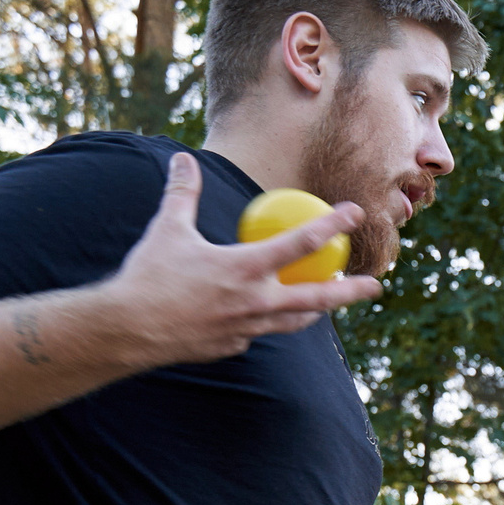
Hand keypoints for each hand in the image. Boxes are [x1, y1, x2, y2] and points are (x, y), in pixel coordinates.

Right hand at [103, 154, 381, 368]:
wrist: (128, 330)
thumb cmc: (148, 275)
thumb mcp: (167, 229)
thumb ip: (182, 192)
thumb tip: (183, 158)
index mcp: (245, 268)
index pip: (302, 242)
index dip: (332, 225)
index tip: (356, 213)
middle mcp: (255, 302)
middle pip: (318, 297)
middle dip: (351, 291)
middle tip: (375, 286)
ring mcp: (247, 329)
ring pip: (293, 320)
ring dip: (314, 311)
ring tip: (327, 303)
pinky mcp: (233, 346)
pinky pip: (257, 331)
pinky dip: (265, 320)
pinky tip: (263, 314)